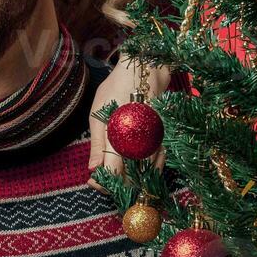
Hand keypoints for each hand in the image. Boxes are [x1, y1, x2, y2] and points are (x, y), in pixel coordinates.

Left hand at [87, 56, 170, 192]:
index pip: (113, 171)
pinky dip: (145, 171)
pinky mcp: (163, 139)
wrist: (145, 71)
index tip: (93, 182)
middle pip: (131, 178)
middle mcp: (141, 141)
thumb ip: (98, 144)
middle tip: (102, 181)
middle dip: (116, 185)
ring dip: (130, 180)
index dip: (102, 183)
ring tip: (116, 176)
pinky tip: (134, 169)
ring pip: (145, 174)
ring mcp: (155, 141)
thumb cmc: (116, 89)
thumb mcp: (98, 112)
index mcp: (121, 134)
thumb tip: (93, 170)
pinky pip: (156, 164)